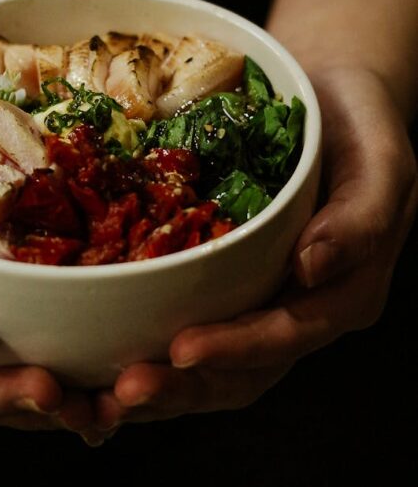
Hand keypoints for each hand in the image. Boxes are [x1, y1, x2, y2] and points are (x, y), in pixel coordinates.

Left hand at [94, 65, 416, 427]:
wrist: (333, 89)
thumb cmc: (363, 123)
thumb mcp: (384, 162)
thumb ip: (362, 218)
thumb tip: (313, 267)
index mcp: (343, 292)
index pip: (286, 335)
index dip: (235, 349)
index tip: (181, 351)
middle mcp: (301, 306)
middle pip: (243, 369)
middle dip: (183, 387)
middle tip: (123, 391)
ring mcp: (263, 296)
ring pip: (213, 363)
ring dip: (160, 384)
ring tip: (102, 397)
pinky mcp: (230, 278)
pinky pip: (192, 321)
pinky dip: (151, 347)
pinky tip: (103, 361)